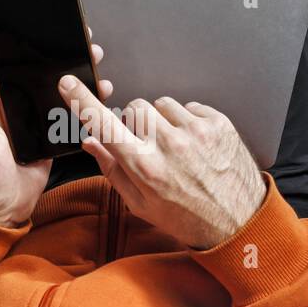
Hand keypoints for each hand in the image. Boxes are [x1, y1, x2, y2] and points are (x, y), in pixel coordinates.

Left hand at [0, 37, 111, 226]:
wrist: (1, 213)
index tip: (14, 19)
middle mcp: (8, 104)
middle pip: (26, 65)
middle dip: (47, 46)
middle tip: (71, 33)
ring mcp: (29, 117)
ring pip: (50, 83)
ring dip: (71, 69)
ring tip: (92, 57)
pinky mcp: (48, 132)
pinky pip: (66, 110)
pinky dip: (82, 99)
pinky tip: (98, 92)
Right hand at [57, 76, 265, 248]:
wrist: (240, 222)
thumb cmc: (187, 218)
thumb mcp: (141, 204)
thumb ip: (113, 169)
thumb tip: (90, 142)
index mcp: (144, 166)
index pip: (103, 124)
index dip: (82, 100)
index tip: (68, 84)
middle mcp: (169, 144)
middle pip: (134, 107)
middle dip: (136, 123)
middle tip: (149, 147)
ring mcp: (195, 131)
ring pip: (161, 104)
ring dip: (162, 121)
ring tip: (176, 148)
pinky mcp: (218, 123)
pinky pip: (189, 106)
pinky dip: (187, 121)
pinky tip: (195, 146)